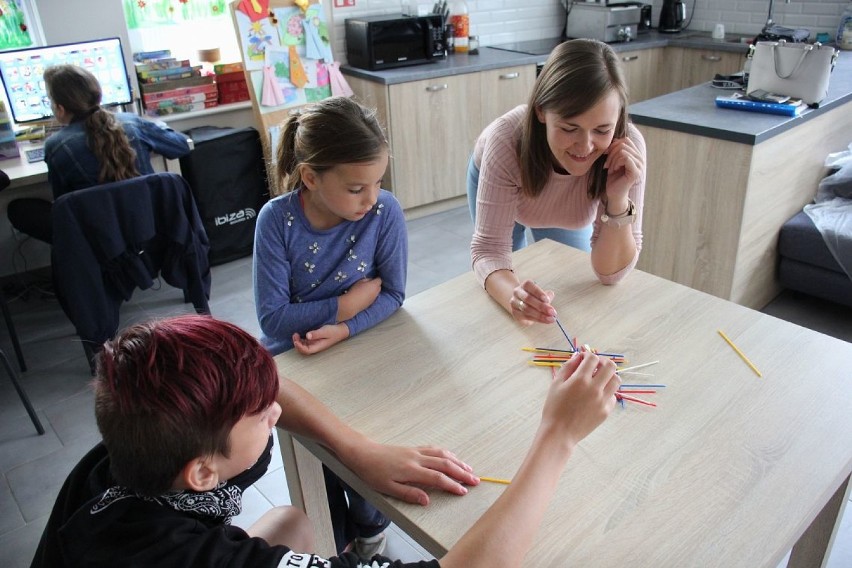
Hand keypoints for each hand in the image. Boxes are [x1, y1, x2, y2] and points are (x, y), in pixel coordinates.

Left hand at [292, 323, 349, 354]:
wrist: (340, 331)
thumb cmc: (333, 331)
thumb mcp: (325, 331)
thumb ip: (316, 334)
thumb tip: (307, 336)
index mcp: (318, 347)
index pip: (306, 351)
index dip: (299, 347)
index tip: (295, 340)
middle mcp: (315, 347)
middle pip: (303, 350)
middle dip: (297, 344)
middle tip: (295, 335)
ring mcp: (314, 344)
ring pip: (303, 346)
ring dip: (298, 341)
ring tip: (295, 334)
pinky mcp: (314, 340)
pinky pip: (305, 342)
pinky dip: (300, 339)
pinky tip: (299, 334)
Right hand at [337, 277, 382, 321]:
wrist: (352, 304)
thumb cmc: (355, 290)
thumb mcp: (360, 281)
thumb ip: (367, 280)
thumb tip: (371, 280)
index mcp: (374, 285)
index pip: (379, 280)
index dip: (376, 278)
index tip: (372, 279)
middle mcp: (377, 291)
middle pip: (379, 286)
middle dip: (376, 284)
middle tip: (369, 284)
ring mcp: (375, 298)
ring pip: (377, 292)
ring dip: (374, 290)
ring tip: (367, 290)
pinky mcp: (372, 303)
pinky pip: (374, 297)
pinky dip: (371, 295)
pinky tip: (365, 296)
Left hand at [348, 442, 478, 505]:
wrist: (363, 453)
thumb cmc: (373, 473)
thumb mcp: (387, 488)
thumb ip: (409, 494)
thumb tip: (427, 500)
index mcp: (412, 470)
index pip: (438, 478)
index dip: (452, 485)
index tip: (463, 491)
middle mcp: (417, 459)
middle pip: (445, 464)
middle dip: (462, 472)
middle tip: (475, 480)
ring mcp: (416, 452)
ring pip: (442, 454)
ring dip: (457, 461)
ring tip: (469, 469)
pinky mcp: (413, 448)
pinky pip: (434, 449)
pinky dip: (446, 453)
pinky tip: (451, 457)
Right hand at [509, 280, 556, 324]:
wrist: (521, 304)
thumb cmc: (534, 298)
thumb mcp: (540, 294)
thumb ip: (546, 295)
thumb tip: (551, 295)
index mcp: (524, 285)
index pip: (529, 286)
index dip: (538, 292)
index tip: (547, 300)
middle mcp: (517, 292)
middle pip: (528, 298)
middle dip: (541, 306)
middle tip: (552, 312)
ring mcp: (514, 303)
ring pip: (526, 309)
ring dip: (540, 314)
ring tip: (550, 318)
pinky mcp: (515, 313)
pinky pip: (526, 316)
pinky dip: (537, 319)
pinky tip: (545, 320)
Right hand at [539, 351, 619, 451]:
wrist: (560, 432)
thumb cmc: (554, 408)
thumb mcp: (556, 384)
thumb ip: (568, 367)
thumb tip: (578, 356)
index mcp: (580, 380)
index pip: (593, 358)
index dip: (588, 355)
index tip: (584, 358)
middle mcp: (594, 388)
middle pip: (610, 366)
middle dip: (603, 361)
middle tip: (596, 365)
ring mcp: (602, 400)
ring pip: (616, 380)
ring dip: (609, 375)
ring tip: (599, 379)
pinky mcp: (606, 411)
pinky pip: (613, 396)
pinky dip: (607, 391)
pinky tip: (597, 394)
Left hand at [603, 137, 643, 205]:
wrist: (613, 193)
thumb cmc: (613, 177)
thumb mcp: (613, 160)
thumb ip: (617, 149)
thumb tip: (616, 139)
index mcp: (636, 155)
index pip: (626, 140)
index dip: (614, 145)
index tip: (606, 155)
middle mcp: (640, 159)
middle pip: (623, 144)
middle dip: (611, 153)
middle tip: (607, 164)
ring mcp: (639, 165)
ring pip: (623, 151)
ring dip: (612, 159)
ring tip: (610, 168)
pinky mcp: (636, 171)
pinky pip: (625, 158)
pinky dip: (616, 163)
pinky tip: (613, 170)